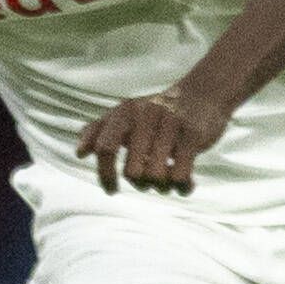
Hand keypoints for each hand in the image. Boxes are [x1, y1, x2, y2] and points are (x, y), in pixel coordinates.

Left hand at [76, 83, 236, 194]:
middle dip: (140, 184)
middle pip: (132, 172)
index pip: (105, 149)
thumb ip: (99, 130)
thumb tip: (79, 154)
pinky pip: (180, 176)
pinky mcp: (193, 135)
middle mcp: (145, 115)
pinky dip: (182, 188)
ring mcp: (170, 124)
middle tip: (149, 181)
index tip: (112, 190)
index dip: (105, 175)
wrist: (205, 93)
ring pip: (155, 178)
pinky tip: (187, 185)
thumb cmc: (159, 111)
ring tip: (168, 182)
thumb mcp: (127, 113)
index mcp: (125, 111)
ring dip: (162, 187)